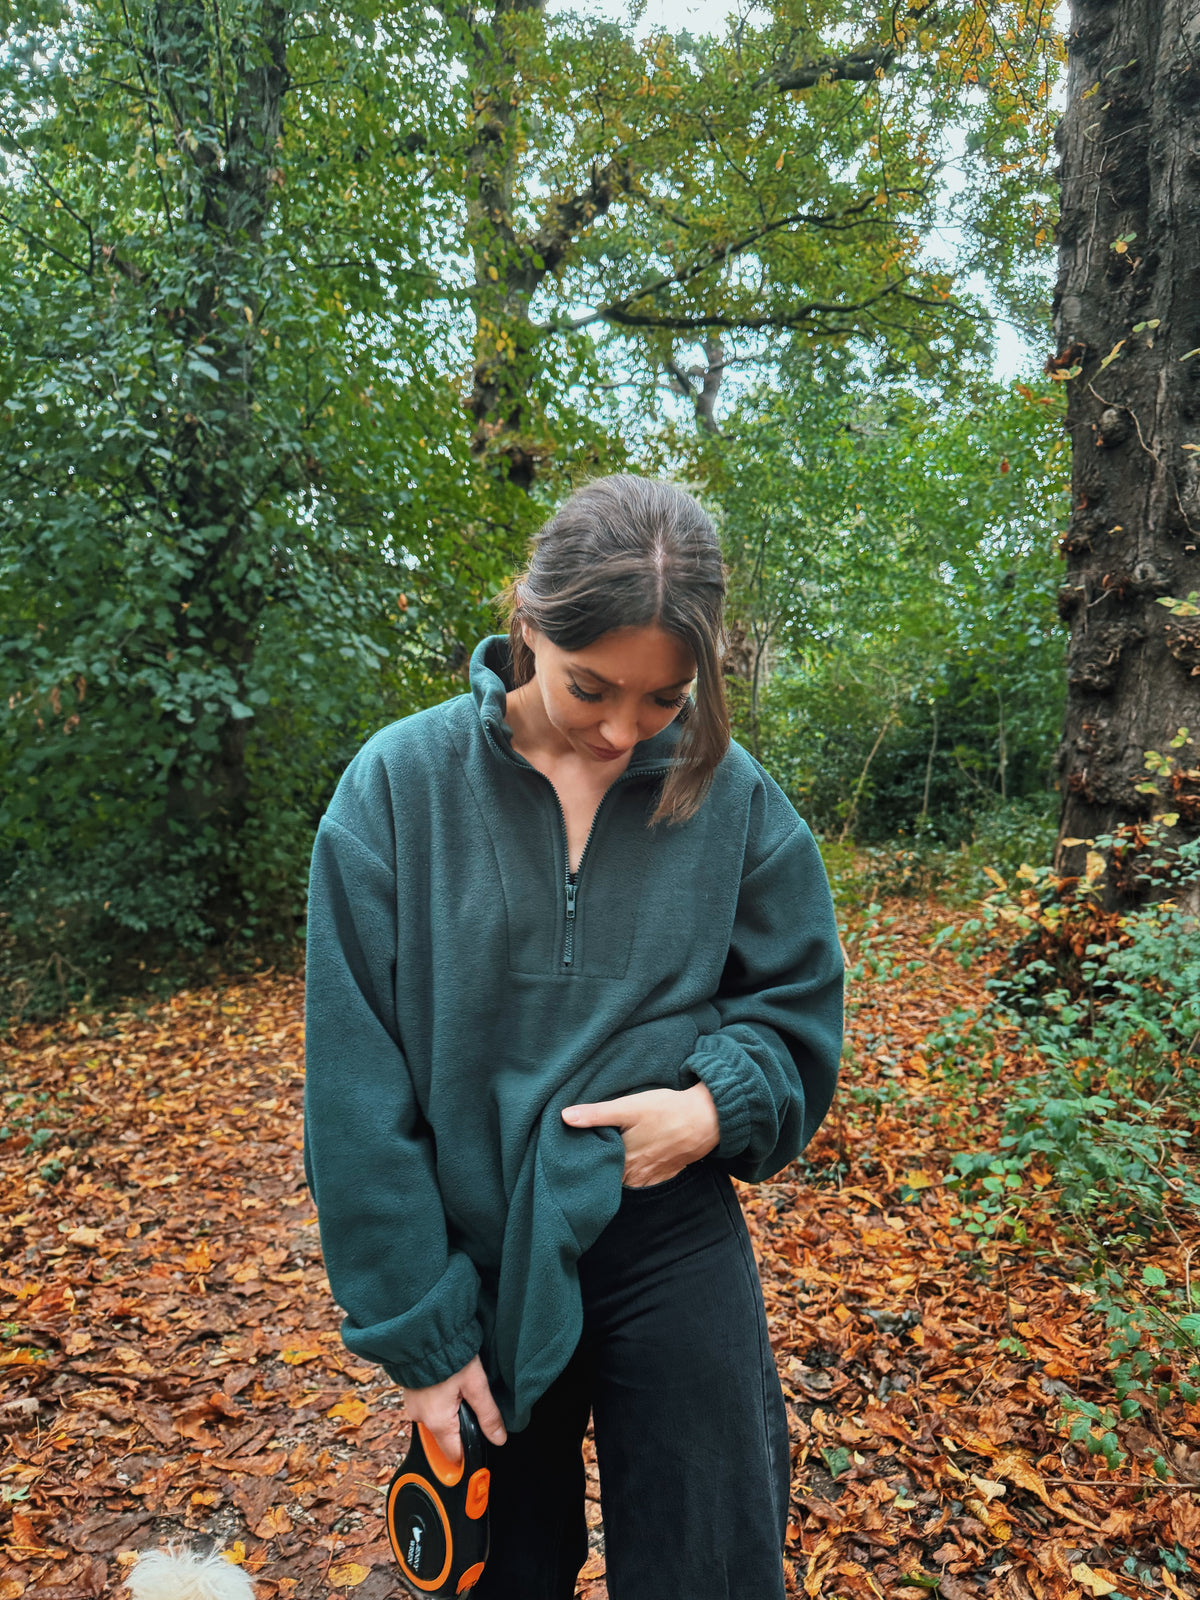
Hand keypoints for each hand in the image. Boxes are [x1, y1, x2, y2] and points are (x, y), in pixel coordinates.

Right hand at [402, 1354, 506, 1463]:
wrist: (424, 1331)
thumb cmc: (449, 1354)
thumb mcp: (476, 1384)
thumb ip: (488, 1414)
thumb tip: (499, 1439)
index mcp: (438, 1421)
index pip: (454, 1454)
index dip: (469, 1450)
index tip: (481, 1441)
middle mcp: (421, 1418)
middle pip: (446, 1438)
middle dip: (461, 1428)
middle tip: (472, 1404)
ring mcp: (413, 1407)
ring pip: (437, 1421)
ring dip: (450, 1413)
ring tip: (460, 1389)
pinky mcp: (410, 1395)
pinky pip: (428, 1408)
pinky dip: (439, 1402)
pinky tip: (447, 1384)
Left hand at [561, 1084, 719, 1187]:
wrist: (707, 1119)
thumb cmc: (667, 1110)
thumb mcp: (630, 1107)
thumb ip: (597, 1114)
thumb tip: (565, 1117)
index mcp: (623, 1160)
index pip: (594, 1172)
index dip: (581, 1167)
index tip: (567, 1159)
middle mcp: (635, 1175)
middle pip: (608, 1179)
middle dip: (596, 1172)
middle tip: (581, 1160)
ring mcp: (650, 1178)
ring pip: (624, 1182)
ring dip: (614, 1175)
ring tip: (601, 1162)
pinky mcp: (663, 1175)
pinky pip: (641, 1182)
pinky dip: (631, 1176)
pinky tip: (628, 1163)